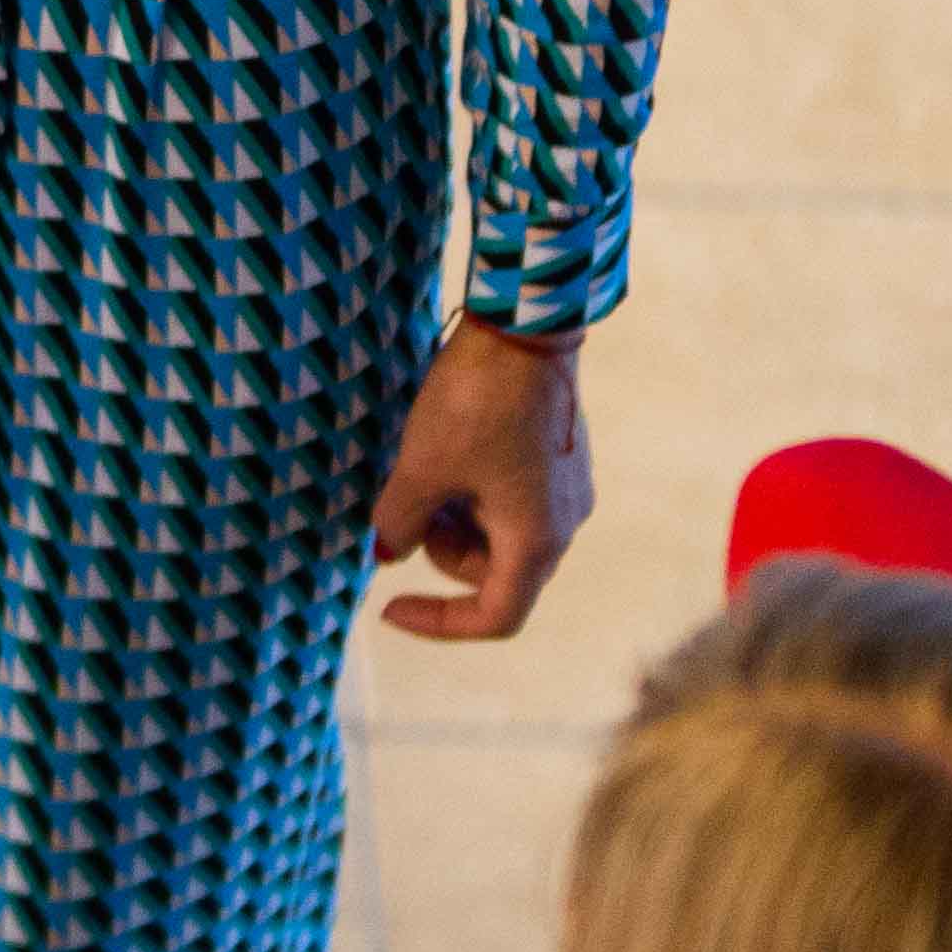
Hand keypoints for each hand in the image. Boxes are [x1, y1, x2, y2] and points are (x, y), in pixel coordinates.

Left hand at [370, 315, 589, 642]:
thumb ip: (398, 521)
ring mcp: (565, 490)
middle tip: (408, 505)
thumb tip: (385, 551)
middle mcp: (562, 524)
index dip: (439, 623)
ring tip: (426, 469)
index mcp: (535, 540)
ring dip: (456, 520)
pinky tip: (448, 452)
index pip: (495, 616)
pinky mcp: (559, 460)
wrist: (525, 328)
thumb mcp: (421, 468)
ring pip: (501, 535)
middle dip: (442, 551)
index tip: (389, 606)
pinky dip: (474, 493)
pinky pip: (512, 499)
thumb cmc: (475, 405)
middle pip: (496, 574)